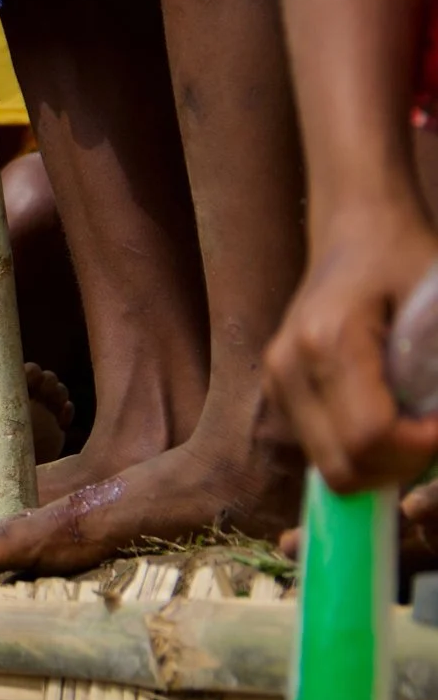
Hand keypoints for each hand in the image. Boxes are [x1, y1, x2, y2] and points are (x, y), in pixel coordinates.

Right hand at [266, 216, 437, 490]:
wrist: (355, 230)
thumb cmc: (405, 259)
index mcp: (328, 340)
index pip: (370, 437)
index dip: (421, 448)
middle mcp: (289, 366)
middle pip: (344, 467)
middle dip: (401, 467)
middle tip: (432, 433)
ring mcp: (276, 380)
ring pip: (330, 468)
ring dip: (381, 465)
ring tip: (413, 427)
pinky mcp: (277, 388)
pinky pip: (322, 451)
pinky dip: (360, 453)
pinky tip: (386, 420)